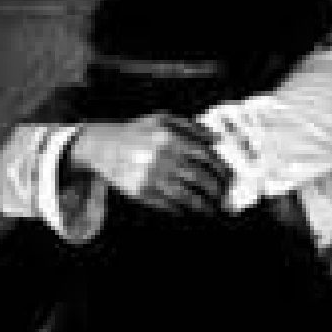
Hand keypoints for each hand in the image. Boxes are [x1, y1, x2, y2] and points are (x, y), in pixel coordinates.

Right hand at [67, 113, 230, 213]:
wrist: (102, 146)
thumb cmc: (137, 132)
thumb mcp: (162, 120)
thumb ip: (191, 127)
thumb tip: (217, 140)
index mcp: (171, 138)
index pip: (206, 156)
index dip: (222, 169)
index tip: (229, 178)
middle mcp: (162, 157)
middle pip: (200, 178)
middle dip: (216, 189)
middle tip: (223, 196)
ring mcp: (151, 177)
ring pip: (186, 196)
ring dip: (203, 206)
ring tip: (211, 209)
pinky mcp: (140, 192)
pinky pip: (167, 206)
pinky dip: (181, 210)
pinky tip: (187, 210)